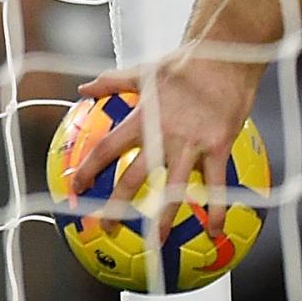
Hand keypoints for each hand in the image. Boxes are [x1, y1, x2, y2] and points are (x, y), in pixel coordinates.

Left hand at [70, 52, 258, 241]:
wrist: (226, 56)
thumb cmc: (185, 62)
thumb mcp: (143, 71)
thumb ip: (111, 83)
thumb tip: (82, 89)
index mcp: (143, 117)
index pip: (107, 149)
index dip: (88, 170)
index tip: (75, 189)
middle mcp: (164, 134)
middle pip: (134, 177)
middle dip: (116, 206)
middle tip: (104, 228)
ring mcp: (192, 143)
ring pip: (173, 189)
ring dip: (161, 219)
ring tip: (154, 244)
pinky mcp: (218, 145)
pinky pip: (216, 184)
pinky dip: (216, 209)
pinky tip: (215, 231)